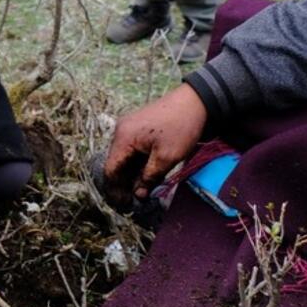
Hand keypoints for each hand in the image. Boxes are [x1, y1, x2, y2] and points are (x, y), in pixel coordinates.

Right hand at [103, 84, 207, 205]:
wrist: (195, 102)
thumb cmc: (181, 127)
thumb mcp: (167, 157)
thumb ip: (149, 177)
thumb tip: (138, 195)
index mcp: (123, 137)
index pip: (111, 169)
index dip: (115, 189)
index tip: (125, 204)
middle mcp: (121, 131)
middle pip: (116, 163)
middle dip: (123, 183)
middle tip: (133, 201)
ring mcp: (128, 128)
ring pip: (124, 157)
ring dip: (131, 174)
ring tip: (141, 191)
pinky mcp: (137, 127)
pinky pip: (131, 149)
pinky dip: (136, 163)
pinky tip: (145, 175)